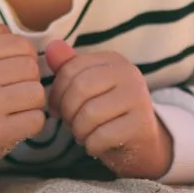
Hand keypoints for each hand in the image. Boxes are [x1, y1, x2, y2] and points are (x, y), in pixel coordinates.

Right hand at [0, 26, 47, 176]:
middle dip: (28, 80)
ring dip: (31, 103)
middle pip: (32, 69)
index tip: (12, 71)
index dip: (24, 58)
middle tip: (12, 91)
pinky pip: (36, 120)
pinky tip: (14, 123)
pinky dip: (31, 123)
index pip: (23, 45)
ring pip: (37, 94)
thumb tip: (15, 31)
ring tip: (13, 107)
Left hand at [44, 39, 173, 179]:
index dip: (56, 92)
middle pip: (80, 89)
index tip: (57, 108)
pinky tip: (98, 145)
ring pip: (89, 114)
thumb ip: (69, 68)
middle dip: (68, 112)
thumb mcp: (88, 90)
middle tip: (72, 124)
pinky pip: (101, 136)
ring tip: (85, 134)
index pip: (71, 68)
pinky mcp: (141, 125)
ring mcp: (138, 98)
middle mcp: (129, 74)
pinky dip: (92, 145)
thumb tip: (52, 46)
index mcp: (113, 60)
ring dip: (79, 132)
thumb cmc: (107, 114)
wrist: (142, 144)